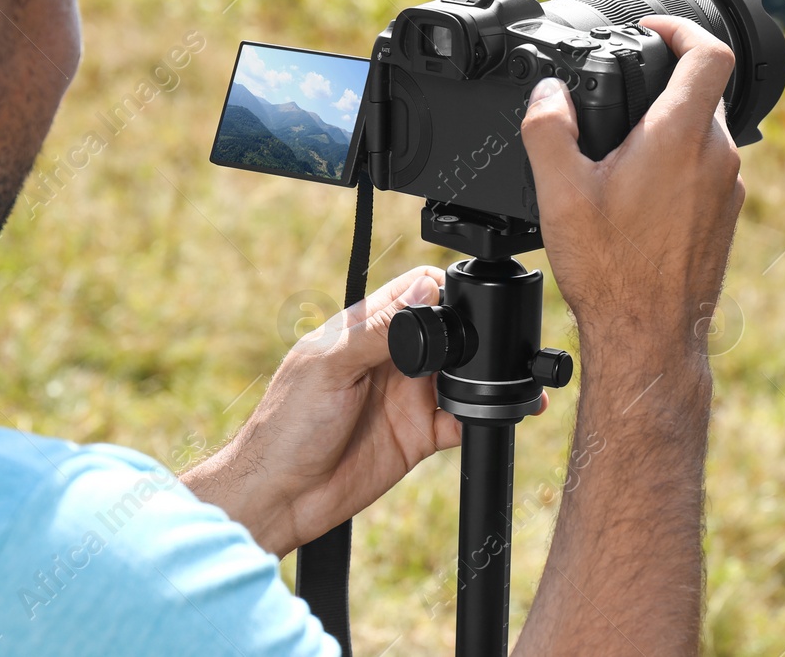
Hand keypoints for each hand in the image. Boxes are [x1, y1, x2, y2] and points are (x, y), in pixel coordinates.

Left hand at [184, 267, 542, 556]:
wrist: (279, 498)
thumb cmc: (286, 426)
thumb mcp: (331, 367)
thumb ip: (378, 330)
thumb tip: (425, 287)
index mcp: (366, 330)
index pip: (416, 292)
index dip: (445, 289)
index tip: (466, 301)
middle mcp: (392, 360)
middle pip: (448, 331)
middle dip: (475, 334)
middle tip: (493, 345)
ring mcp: (407, 397)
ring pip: (460, 375)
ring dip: (484, 375)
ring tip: (505, 378)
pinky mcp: (419, 436)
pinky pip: (461, 420)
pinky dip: (481, 415)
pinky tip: (491, 414)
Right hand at [520, 15, 744, 366]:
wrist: (649, 337)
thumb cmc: (611, 271)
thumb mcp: (559, 193)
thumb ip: (548, 130)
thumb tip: (547, 95)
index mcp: (680, 137)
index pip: (709, 52)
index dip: (682, 27)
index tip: (651, 30)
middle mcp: (716, 156)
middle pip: (704, 89)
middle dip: (664, 80)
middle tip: (622, 92)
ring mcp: (727, 188)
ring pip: (706, 131)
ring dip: (670, 125)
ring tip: (623, 148)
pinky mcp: (725, 216)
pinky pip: (707, 168)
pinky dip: (678, 163)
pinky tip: (639, 193)